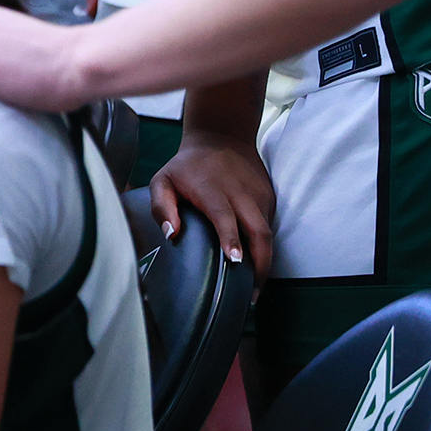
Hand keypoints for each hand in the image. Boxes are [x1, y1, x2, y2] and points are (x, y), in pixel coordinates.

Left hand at [149, 129, 275, 275]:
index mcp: (214, 191)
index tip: (236, 261)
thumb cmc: (187, 165)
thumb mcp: (163, 180)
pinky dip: (264, 247)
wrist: (222, 136)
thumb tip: (172, 234)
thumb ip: (161, 206)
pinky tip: (255, 265)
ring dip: (265, 261)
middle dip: (260, 264)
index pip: (226, 218)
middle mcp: (241, 194)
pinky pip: (269, 227)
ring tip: (254, 289)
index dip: (232, 240)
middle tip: (251, 294)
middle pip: (259, 232)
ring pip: (268, 233)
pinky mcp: (269, 199)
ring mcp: (259, 196)